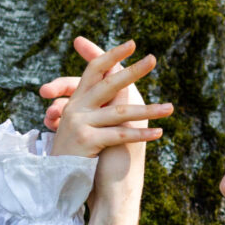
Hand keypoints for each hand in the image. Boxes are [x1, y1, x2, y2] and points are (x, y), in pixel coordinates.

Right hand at [40, 37, 170, 157]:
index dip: (112, 56)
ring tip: (170, 108)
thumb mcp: (82, 126)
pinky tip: (159, 132)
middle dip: (133, 71)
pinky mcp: (87, 141)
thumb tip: (118, 89)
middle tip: (153, 59)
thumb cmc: (73, 154)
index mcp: (77, 102)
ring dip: (149, 110)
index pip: (94, 70)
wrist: (55, 181)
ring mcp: (81, 124)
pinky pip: (119, 135)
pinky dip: (141, 134)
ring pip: (120, 112)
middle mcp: (77, 109)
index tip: (132, 44)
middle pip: (109, 84)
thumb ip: (96, 108)